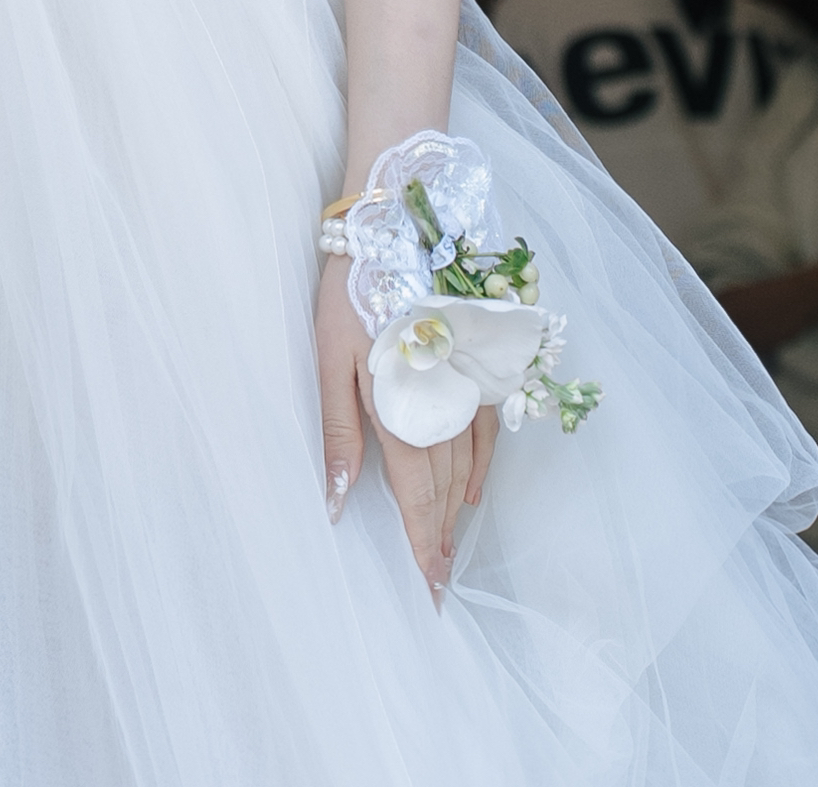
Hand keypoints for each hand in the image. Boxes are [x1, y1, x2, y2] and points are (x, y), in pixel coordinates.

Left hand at [315, 252, 496, 596]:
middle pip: (443, 486)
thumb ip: (339, 432)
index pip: (414, 494)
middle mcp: (441, 404)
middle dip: (440, 536)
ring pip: (464, 464)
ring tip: (448, 547)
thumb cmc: (351, 293)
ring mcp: (463, 386)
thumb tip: (336, 502)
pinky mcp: (475, 365)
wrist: (394, 230)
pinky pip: (486, 430)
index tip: (430, 588)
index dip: (422, 542)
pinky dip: (480, 465)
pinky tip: (473, 492)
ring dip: (456, 508)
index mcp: (400, 407)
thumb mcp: (331, 358)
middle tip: (440, 582)